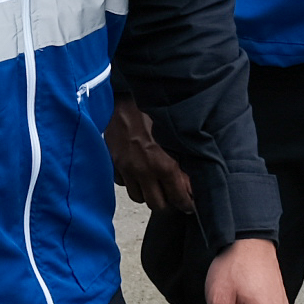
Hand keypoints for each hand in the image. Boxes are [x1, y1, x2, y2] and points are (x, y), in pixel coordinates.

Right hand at [103, 96, 194, 213]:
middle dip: (166, 202)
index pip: (178, 198)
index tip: (189, 205)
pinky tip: (137, 171)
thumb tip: (190, 184)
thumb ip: (184, 164)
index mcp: (163, 164)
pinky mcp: (113, 163)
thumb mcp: (176, 137)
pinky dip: (131, 181)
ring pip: (138, 197)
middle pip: (157, 205)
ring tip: (154, 183)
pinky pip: (123, 183)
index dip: (186, 204)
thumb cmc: (152, 112)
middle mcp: (143, 170)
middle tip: (172, 195)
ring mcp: (126, 168)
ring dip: (147, 193)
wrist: (124, 98)